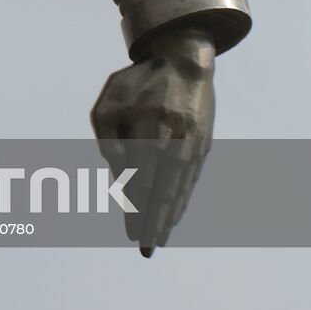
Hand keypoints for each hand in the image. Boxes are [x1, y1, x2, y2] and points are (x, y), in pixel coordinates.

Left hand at [90, 27, 215, 256]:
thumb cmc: (138, 81)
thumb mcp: (110, 101)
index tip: (128, 232)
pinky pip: (191, 179)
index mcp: (150, 124)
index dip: (135, 207)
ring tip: (158, 240)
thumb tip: (117, 174)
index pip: (140, 176)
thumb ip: (107, 137)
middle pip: (162, 189)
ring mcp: (194, 143)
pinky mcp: (203, 145)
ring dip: (169, 217)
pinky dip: (182, 199)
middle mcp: (175, 137)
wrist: (184, 60)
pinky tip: (175, 216)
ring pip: (179, 188)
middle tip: (145, 250)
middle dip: (153, 222)